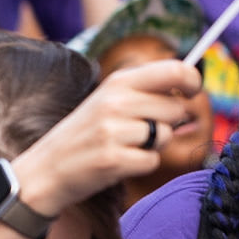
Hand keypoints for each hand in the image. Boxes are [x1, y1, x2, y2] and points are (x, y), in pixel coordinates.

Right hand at [6, 59, 204, 214]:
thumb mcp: (108, 100)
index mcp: (117, 81)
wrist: (45, 168)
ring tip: (124, 145)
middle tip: (138, 130)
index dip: (193, 81)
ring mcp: (113, 130)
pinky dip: (141, 165)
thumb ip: (145, 90)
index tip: (190, 93)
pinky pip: (152, 161)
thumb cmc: (85, 133)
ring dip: (153, 145)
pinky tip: (118, 162)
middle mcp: (115, 101)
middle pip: (176, 108)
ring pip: (166, 135)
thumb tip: (189, 89)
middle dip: (166, 122)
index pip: (175, 70)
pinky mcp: (113, 159)